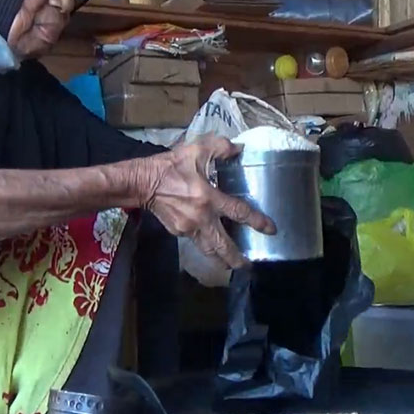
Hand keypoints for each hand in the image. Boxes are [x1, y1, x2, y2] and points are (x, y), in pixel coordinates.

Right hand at [140, 136, 274, 269]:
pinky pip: (197, 242)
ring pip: (209, 250)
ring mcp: (189, 228)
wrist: (142, 182)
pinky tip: (212, 245)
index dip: (257, 222)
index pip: (239, 212)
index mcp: (208, 198)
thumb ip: (220, 147)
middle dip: (236, 258)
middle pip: (223, 245)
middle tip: (248, 266)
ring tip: (232, 265)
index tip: (270, 230)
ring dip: (221, 259)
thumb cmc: (170, 166)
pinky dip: (206, 246)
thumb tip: (239, 149)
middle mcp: (201, 218)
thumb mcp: (196, 150)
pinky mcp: (179, 232)